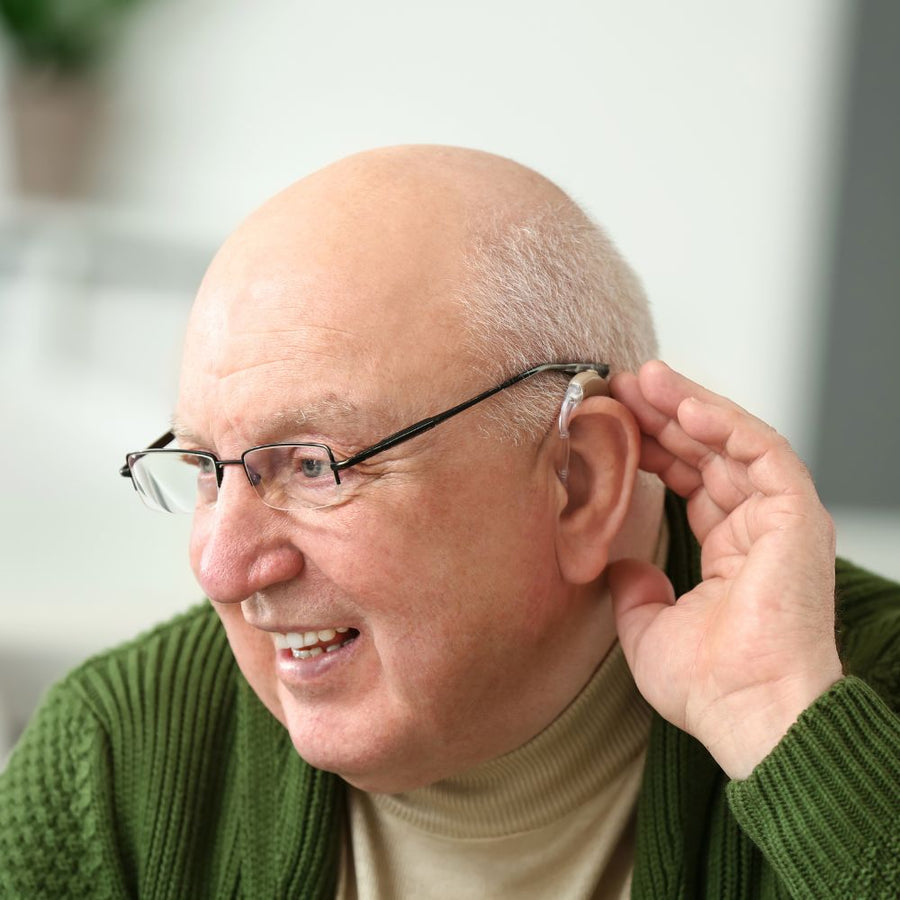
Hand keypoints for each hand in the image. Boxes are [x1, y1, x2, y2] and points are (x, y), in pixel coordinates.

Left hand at [608, 361, 842, 778]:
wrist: (747, 713)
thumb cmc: (708, 685)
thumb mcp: (647, 627)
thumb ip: (634, 590)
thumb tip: (622, 566)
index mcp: (730, 551)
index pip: (690, 480)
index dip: (652, 447)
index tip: (612, 423)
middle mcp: (757, 528)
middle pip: (708, 452)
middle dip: (664, 415)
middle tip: (622, 385)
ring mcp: (780, 520)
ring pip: (733, 442)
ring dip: (688, 405)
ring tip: (645, 378)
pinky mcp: (797, 516)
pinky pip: (763, 452)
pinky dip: (726, 424)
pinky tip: (685, 404)